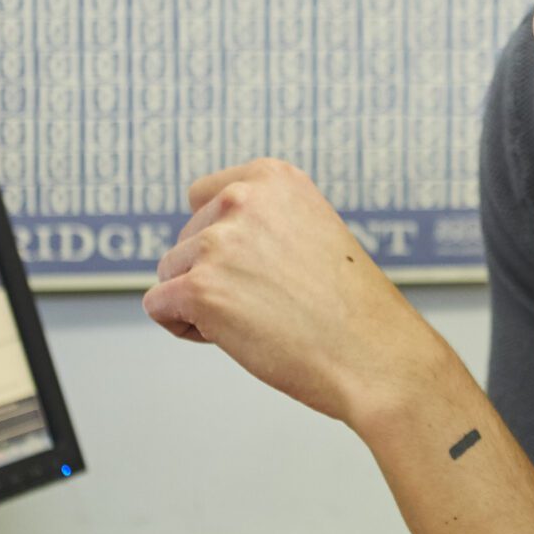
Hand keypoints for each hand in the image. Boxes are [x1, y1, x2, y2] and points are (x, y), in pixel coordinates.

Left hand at [142, 159, 456, 425]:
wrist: (374, 356)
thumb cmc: (349, 308)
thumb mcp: (309, 230)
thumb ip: (259, 221)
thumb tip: (201, 238)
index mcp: (271, 177)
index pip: (203, 197)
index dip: (224, 241)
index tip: (265, 266)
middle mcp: (242, 198)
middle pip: (184, 240)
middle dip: (213, 275)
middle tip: (273, 301)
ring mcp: (219, 243)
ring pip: (169, 274)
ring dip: (200, 302)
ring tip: (260, 318)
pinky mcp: (200, 288)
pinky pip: (158, 307)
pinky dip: (185, 328)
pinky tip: (235, 336)